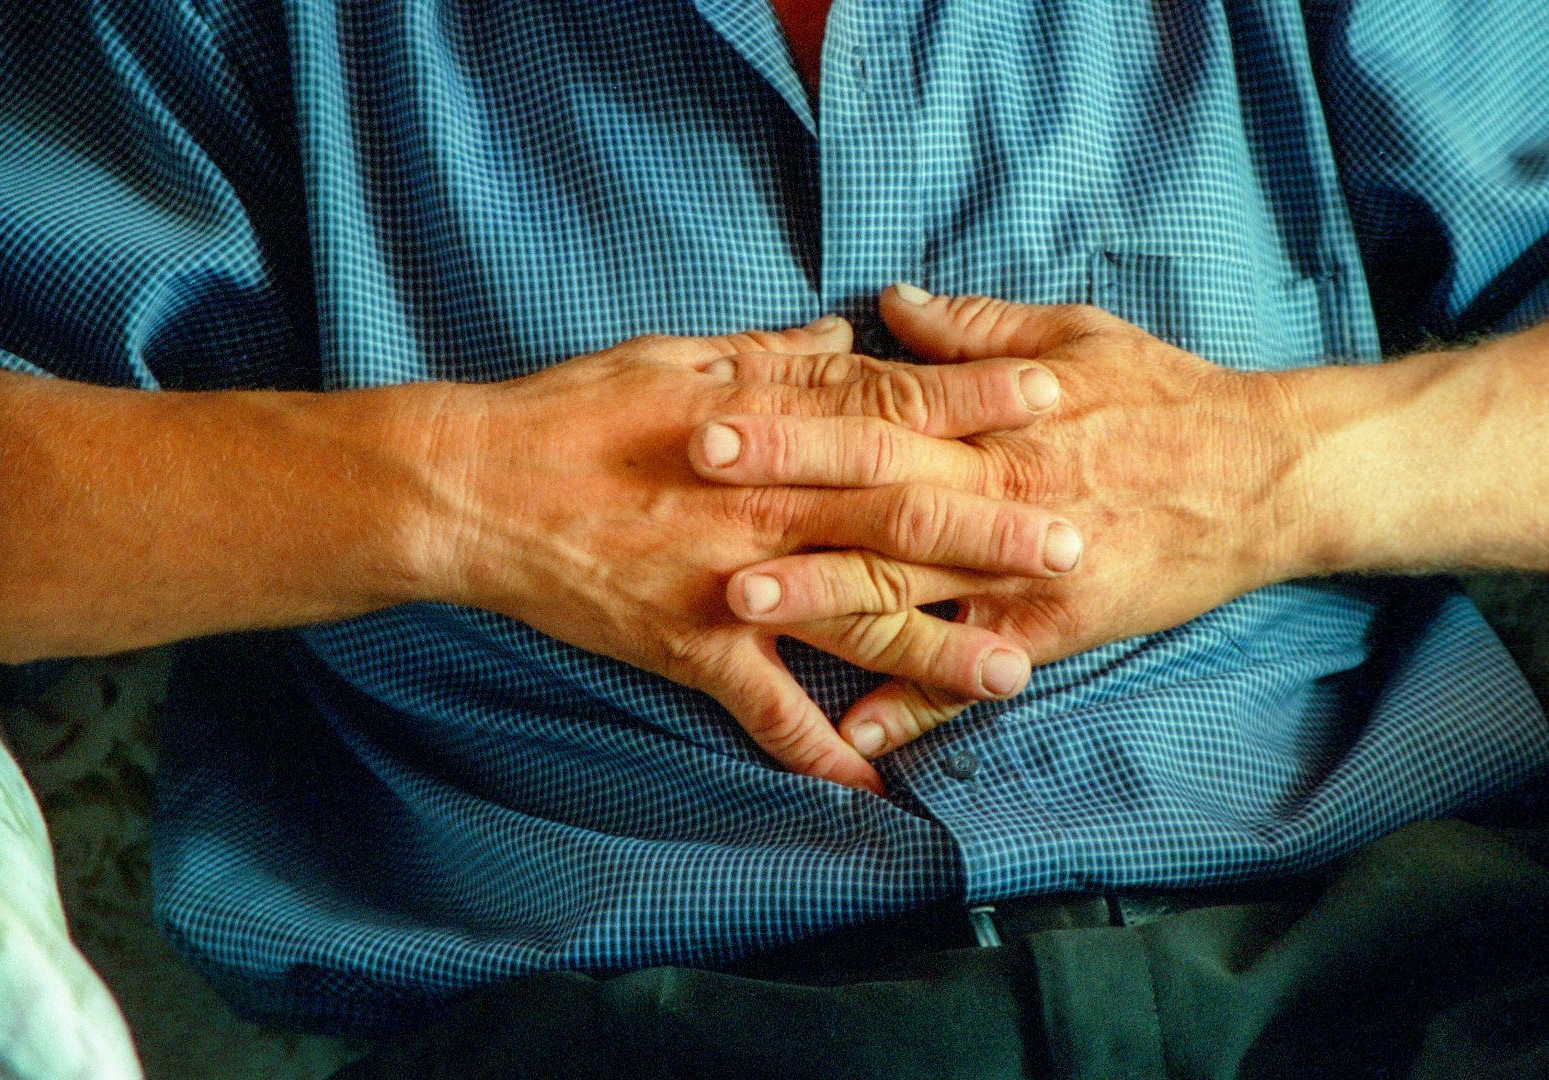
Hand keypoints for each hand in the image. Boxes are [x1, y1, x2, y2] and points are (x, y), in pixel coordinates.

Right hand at [410, 317, 1076, 791]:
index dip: (974, 399)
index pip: (892, 405)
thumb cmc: (574, 412)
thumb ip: (774, 355)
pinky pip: (764, 709)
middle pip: (899, 518)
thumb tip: (851, 336)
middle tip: (1076, 545)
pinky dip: (816, 749)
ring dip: (936, 650)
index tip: (1051, 395)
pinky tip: (873, 783)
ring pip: (854, 620)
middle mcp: (763, 503)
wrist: (473, 489)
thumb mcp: (676, 357)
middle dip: (992, 533)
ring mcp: (730, 580)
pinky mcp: (690, 645)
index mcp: (767, 424)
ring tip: (1015, 672)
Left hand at [697, 289, 1316, 756]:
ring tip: (738, 609)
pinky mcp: (1058, 625)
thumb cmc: (1169, 396)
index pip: (873, 409)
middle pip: (872, 492)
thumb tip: (889, 305)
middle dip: (780, 493)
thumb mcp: (1078, 337)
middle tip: (688, 490)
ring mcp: (1025, 567)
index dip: (790, 411)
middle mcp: (999, 491)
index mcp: (995, 418)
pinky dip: (916, 703)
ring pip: (910, 586)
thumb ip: (976, 331)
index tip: (712, 407)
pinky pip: (976, 671)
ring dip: (821, 598)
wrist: (1269, 475)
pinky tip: (854, 734)